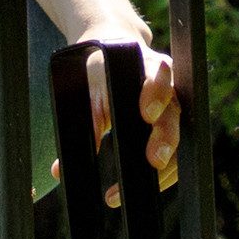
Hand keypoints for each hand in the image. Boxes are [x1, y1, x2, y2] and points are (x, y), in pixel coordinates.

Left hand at [53, 38, 180, 205]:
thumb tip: (59, 171)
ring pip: (179, 138)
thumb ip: (84, 123)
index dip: (155, 94)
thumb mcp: (90, 90)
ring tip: (134, 188)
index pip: (159, 77)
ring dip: (164, 167)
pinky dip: (162, 173)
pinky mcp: (172, 127)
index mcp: (149, 68)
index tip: (146, 114)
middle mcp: (169, 88)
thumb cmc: (100, 72)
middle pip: (173, 113)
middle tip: (154, 160)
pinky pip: (175, 152)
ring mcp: (174, 109)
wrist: (114, 51)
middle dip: (165, 138)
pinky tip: (141, 186)